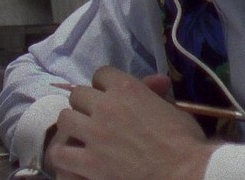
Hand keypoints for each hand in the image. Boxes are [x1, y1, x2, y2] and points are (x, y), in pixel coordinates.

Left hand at [44, 66, 217, 179]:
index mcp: (127, 88)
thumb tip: (157, 82)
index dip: (103, 85)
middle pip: (77, 94)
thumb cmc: (185, 142)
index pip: (101, 74)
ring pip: (64, 119)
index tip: (108, 96)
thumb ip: (155, 94)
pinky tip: (72, 159)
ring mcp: (94, 133)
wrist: (183, 173)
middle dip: (85, 104)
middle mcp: (105, 105)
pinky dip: (64, 156)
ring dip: (72, 126)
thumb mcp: (171, 109)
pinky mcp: (88, 162)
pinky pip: (59, 153)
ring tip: (80, 136)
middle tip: (93, 117)